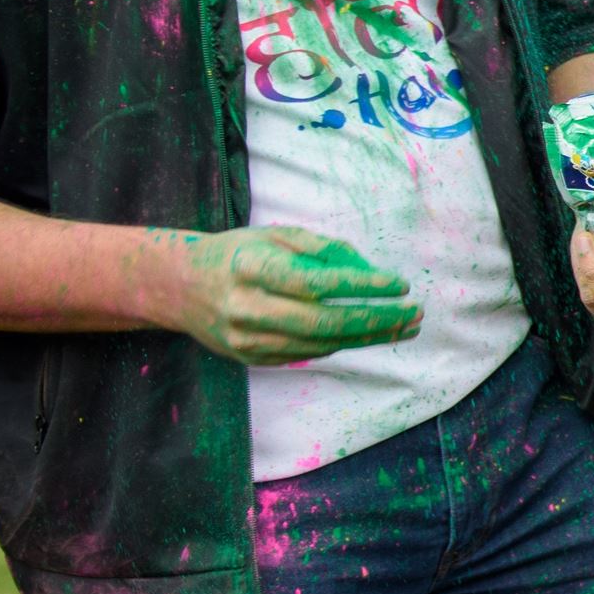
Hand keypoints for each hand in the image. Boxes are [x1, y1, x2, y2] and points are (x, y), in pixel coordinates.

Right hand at [159, 227, 421, 364]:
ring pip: (320, 344)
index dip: (362, 286)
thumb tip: (370, 272)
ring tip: (405, 326)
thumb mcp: (274, 235)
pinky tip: (369, 333)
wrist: (178, 286)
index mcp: (251, 268)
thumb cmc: (237, 252)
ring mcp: (246, 339)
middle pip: (323, 323)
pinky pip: (307, 353)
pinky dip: (343, 343)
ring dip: (368, 337)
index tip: (400, 284)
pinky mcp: (251, 358)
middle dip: (376, 321)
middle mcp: (246, 307)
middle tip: (414, 314)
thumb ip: (321, 249)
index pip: (317, 283)